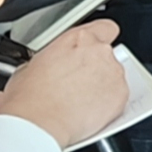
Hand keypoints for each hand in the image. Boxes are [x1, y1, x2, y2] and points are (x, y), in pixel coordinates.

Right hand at [1, 20, 128, 145]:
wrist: (38, 124)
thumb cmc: (30, 98)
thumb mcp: (30, 66)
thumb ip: (51, 58)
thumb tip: (50, 65)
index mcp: (79, 39)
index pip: (104, 27)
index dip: (100, 38)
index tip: (94, 47)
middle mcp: (100, 52)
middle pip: (107, 55)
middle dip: (95, 67)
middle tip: (78, 83)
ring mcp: (113, 73)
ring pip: (114, 76)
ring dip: (102, 85)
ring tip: (80, 101)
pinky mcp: (121, 95)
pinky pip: (119, 96)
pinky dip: (109, 103)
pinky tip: (88, 112)